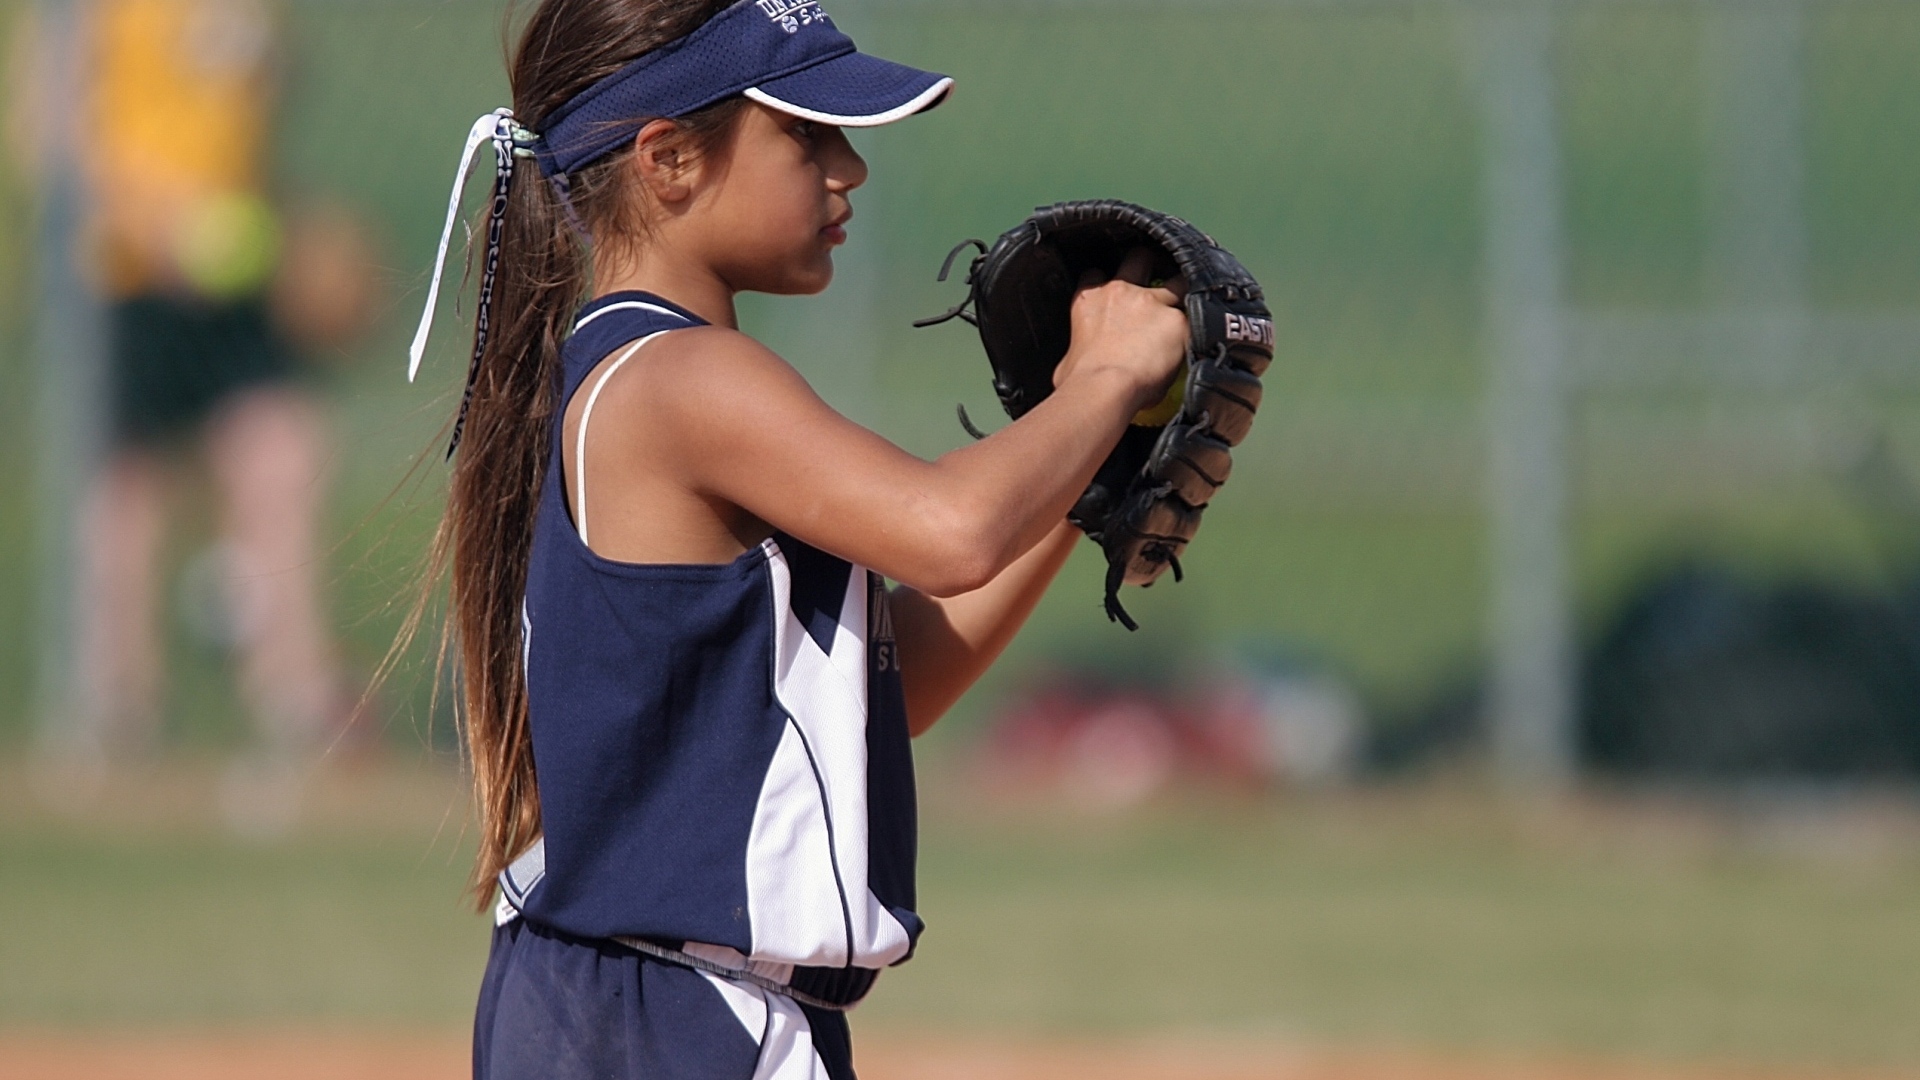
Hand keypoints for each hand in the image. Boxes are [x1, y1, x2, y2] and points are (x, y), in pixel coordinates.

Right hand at [1052, 246, 1188, 412]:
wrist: (1103, 388)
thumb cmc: (1078, 381)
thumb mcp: (1066, 360)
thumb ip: (1078, 350)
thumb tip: (1078, 365)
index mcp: (1089, 299)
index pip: (1096, 274)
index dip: (1107, 279)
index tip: (1115, 289)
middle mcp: (1120, 291)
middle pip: (1139, 258)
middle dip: (1149, 263)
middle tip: (1159, 277)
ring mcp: (1151, 302)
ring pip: (1177, 280)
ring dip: (1183, 289)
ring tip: (1192, 301)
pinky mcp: (1177, 321)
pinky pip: (1196, 317)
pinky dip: (1200, 325)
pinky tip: (1206, 334)